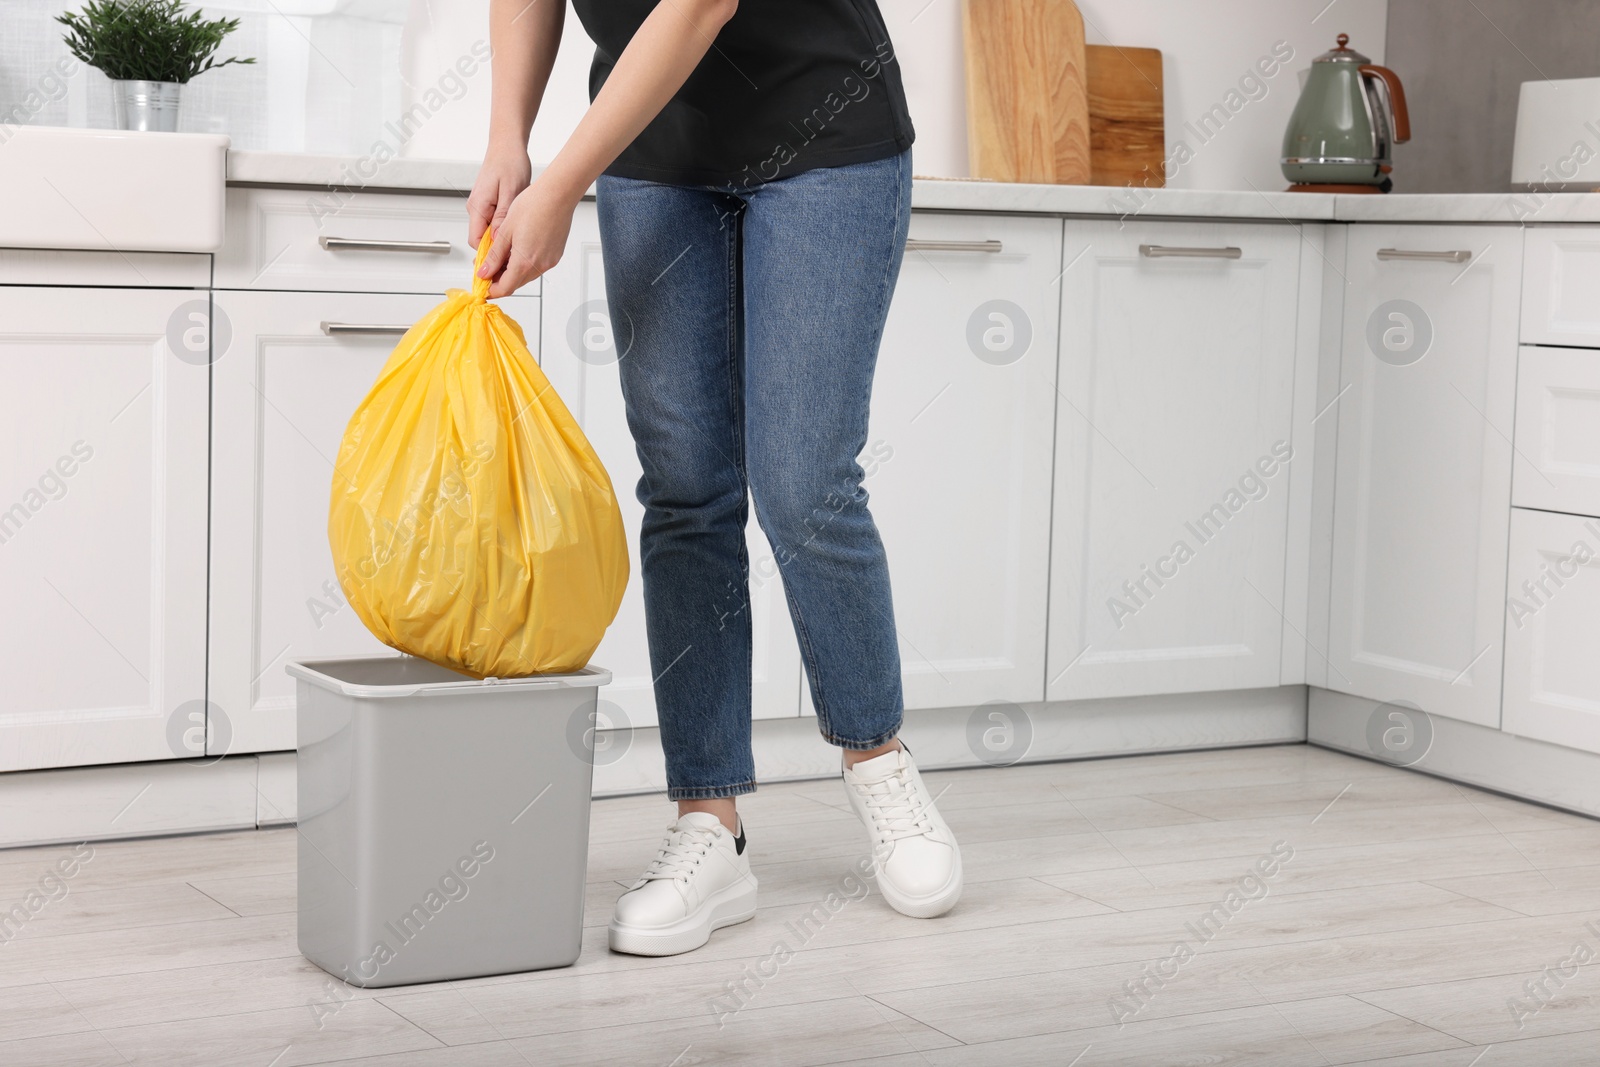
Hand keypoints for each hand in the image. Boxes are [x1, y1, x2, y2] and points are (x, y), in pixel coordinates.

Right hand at [466, 147, 531, 249]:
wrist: (507, 145)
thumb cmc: (510, 163)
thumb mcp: (511, 192)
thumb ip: (503, 217)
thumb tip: (499, 240)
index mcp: (478, 207)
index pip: (476, 242)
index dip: (488, 256)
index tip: (503, 264)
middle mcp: (475, 208)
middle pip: (482, 240)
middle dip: (497, 250)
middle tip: (516, 257)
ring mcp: (481, 206)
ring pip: (489, 232)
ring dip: (502, 239)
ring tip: (520, 241)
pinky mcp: (488, 203)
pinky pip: (493, 223)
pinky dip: (504, 228)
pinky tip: (518, 227)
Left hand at [477, 175, 577, 297]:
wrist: (557, 195)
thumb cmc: (532, 206)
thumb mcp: (505, 231)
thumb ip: (494, 256)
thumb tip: (484, 272)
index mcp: (524, 262)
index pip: (505, 288)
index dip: (491, 290)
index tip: (482, 286)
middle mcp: (539, 266)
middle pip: (516, 283)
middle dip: (499, 280)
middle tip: (486, 267)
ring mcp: (550, 261)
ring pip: (526, 275)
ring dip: (511, 271)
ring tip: (499, 256)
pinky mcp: (555, 255)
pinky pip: (536, 266)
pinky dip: (524, 264)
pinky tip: (517, 250)